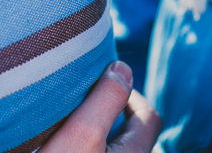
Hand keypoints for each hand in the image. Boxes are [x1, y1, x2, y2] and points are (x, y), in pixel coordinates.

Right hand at [39, 62, 161, 152]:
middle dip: (114, 111)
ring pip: (113, 147)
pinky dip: (87, 144)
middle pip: (131, 133)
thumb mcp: (83, 131)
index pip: (149, 117)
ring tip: (71, 117)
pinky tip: (62, 142)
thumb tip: (123, 67)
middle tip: (86, 95)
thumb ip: (107, 97)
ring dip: (98, 130)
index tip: (105, 83)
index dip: (133, 94)